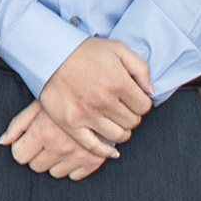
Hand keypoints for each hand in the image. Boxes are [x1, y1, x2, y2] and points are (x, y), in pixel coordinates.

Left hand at [0, 102, 106, 180]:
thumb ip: (18, 124)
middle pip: (36, 167)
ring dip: (55, 161)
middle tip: (48, 140)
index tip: (29, 140)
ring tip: (62, 143)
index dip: (22, 147)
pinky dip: (74, 166)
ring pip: (55, 173)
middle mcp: (59, 146)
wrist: (103, 96)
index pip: (19, 156)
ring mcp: (78, 155)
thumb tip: (2, 143)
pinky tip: (76, 151)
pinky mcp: (94, 161)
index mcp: (43, 131)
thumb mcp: (39, 103)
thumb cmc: (68, 96)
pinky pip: (75, 176)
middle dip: (38, 155)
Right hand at [38, 36, 153, 156]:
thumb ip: (140, 69)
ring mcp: (87, 114)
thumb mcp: (118, 49)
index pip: (144, 106)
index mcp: (118, 82)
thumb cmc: (84, 50)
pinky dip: (105, 152)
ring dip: (122, 132)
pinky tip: (112, 151)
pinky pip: (93, 146)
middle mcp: (104, 101)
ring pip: (118, 135)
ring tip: (116, 123)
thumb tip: (151, 92)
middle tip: (123, 110)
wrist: (50, 54)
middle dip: (131, 116)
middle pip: (132, 122)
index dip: (141, 103)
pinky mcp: (71, 124)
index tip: (134, 100)